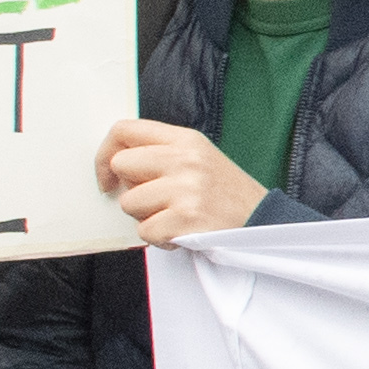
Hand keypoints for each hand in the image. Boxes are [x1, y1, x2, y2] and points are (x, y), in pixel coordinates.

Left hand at [96, 119, 264, 242]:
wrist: (264, 223)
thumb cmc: (226, 194)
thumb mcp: (200, 158)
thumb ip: (161, 154)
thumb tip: (114, 163)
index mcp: (186, 140)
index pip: (124, 130)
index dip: (105, 153)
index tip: (109, 176)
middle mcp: (185, 159)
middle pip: (121, 165)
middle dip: (130, 188)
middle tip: (154, 200)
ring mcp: (186, 189)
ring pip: (128, 202)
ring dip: (146, 216)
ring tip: (174, 217)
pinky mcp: (186, 218)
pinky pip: (144, 231)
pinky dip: (160, 238)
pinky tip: (182, 232)